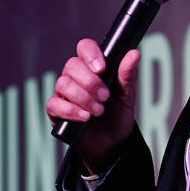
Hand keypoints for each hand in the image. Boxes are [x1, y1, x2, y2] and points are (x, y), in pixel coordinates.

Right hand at [45, 38, 140, 170]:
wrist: (112, 143)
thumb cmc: (117, 115)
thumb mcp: (127, 95)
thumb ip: (127, 75)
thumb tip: (135, 54)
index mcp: (92, 67)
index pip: (84, 48)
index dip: (90, 55)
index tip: (102, 68)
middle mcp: (75, 77)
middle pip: (72, 65)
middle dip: (90, 82)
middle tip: (105, 97)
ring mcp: (64, 93)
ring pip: (63, 84)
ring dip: (83, 98)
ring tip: (99, 111)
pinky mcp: (56, 111)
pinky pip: (54, 104)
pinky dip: (71, 111)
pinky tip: (85, 118)